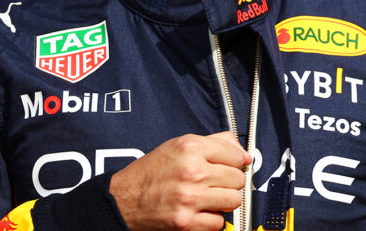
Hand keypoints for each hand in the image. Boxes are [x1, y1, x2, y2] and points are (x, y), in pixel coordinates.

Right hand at [109, 131, 251, 230]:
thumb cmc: (150, 173)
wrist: (123, 199)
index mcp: (191, 148)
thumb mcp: (178, 145)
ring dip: (224, 201)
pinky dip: (212, 219)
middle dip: (231, 181)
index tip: (236, 165)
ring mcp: (190, 198)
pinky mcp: (186, 222)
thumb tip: (242, 152)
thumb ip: (214, 142)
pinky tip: (200, 211)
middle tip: (217, 182)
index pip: (236, 154)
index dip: (237, 160)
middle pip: (237, 178)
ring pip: (233, 200)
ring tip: (210, 197)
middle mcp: (192, 171)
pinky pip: (218, 222)